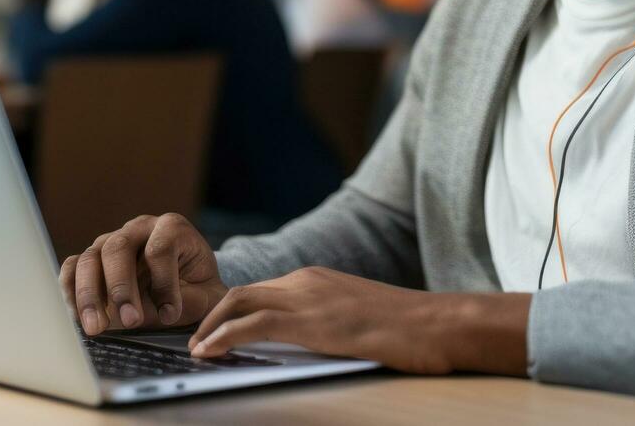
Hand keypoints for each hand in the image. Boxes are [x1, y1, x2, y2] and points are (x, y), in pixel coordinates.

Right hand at [59, 213, 226, 335]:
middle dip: (121, 288)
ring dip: (89, 295)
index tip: (170, 315)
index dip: (164, 284)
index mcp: (172, 228)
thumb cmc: (197, 288)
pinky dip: (70, 292)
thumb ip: (192, 300)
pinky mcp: (91, 259)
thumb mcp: (208, 294)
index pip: (160, 249)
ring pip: (89, 258)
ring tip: (96, 328)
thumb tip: (165, 312)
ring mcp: (110, 241)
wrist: (184, 284)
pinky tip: (77, 319)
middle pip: (117, 248)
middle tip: (130, 322)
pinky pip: (71, 268)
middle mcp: (138, 229)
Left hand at [186, 266, 530, 375]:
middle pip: (241, 292)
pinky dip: (222, 337)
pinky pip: (253, 325)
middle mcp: (307, 281)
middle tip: (193, 343)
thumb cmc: (411, 330)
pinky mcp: (313, 322)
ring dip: (209, 327)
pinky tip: (208, 353)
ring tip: (194, 350)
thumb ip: (328, 323)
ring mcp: (310, 298)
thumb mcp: (358, 321)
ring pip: (239, 303)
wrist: (441, 324)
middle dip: (210, 317)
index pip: (260, 291)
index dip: (229, 312)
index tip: (210, 333)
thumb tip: (307, 343)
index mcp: (318, 280)